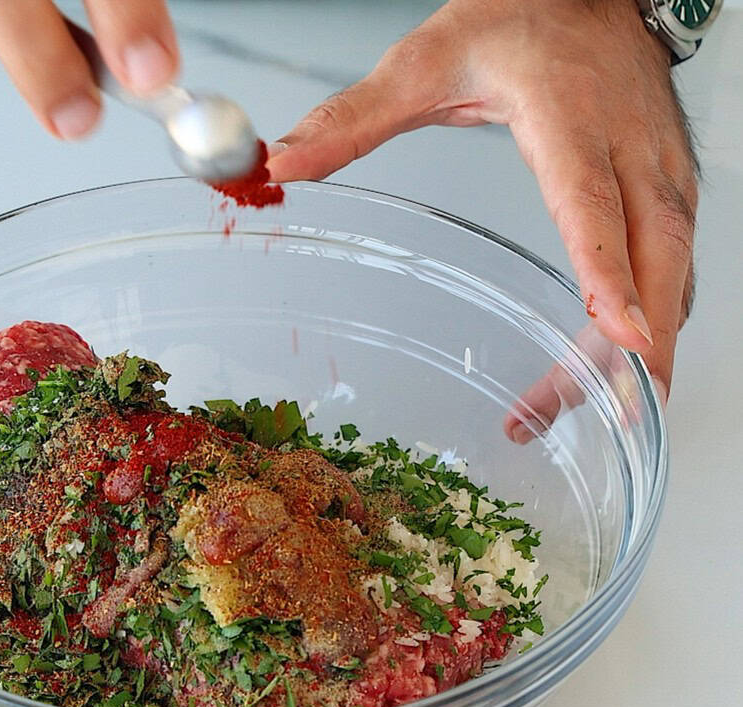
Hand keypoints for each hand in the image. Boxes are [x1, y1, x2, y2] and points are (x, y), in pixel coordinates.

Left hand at [267, 0, 696, 400]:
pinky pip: (675, 266)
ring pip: (672, 272)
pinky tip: (626, 367)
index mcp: (571, 121)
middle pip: (651, 258)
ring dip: (643, 348)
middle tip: (610, 415)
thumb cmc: (521, 19)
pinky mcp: (671, 190)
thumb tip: (283, 162)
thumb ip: (354, 119)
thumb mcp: (426, 60)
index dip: (609, 274)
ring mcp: (662, 172)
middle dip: (636, 345)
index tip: (624, 336)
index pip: (593, 206)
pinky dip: (656, 321)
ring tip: (603, 413)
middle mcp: (631, 151)